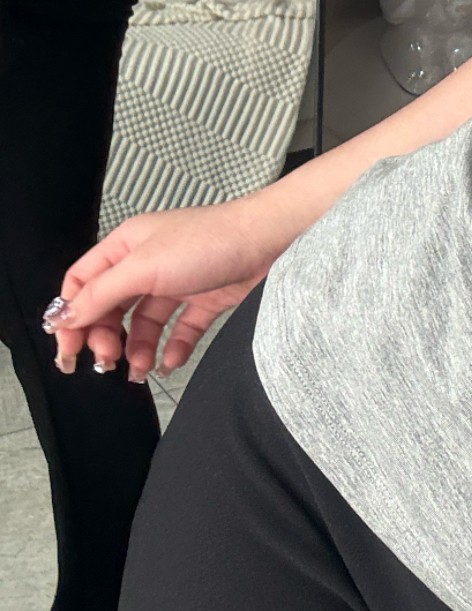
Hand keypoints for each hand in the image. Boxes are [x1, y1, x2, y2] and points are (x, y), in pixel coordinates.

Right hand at [43, 196, 289, 384]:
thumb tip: (63, 317)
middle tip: (106, 361)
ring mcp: (177, 283)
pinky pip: (180, 330)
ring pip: (145, 323)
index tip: (68, 349)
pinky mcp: (205, 300)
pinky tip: (169, 362)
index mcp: (125, 247)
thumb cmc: (209, 241)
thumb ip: (102, 294)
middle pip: (111, 307)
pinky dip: (173, 348)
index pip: (84, 284)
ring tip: (139, 369)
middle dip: (104, 336)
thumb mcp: (143, 267)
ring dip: (137, 347)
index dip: (72, 316)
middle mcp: (148, 264)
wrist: (269, 242)